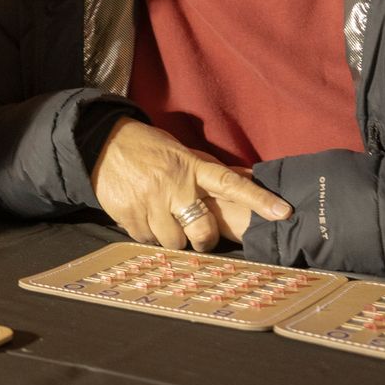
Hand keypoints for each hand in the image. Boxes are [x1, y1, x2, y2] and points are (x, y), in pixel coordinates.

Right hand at [91, 120, 290, 250]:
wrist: (101, 142)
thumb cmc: (149, 148)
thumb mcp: (182, 152)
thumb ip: (211, 169)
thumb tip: (249, 176)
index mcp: (191, 167)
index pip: (231, 183)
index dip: (258, 199)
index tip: (283, 212)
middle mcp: (173, 185)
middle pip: (203, 231)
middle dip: (203, 240)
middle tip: (197, 234)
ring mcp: (150, 201)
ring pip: (174, 242)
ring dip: (171, 237)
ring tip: (162, 218)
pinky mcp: (128, 214)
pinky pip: (147, 240)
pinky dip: (148, 234)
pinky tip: (143, 215)